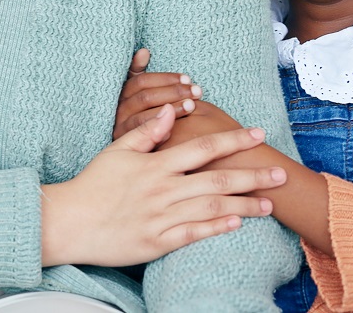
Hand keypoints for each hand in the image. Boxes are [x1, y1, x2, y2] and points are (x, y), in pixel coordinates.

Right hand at [42, 105, 284, 267]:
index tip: (257, 134)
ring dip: (245, 205)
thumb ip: (147, 131)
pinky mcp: (158, 242)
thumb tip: (170, 110)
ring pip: (213, 209)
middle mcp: (164, 190)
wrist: (70, 221)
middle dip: (253, 176)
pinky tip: (238, 224)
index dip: (233, 140)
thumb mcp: (117, 149)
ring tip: (269, 202)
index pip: (203, 147)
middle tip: (282, 173)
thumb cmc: (93, 183)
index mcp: (156, 164)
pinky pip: (195, 234)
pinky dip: (218, 229)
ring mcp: (163, 217)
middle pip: (218, 180)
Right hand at [113, 48, 201, 138]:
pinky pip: (143, 138)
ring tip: (192, 106)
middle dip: (173, 93)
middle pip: (145, 97)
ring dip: (171, 111)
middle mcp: (118, 110)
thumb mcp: (138, 91)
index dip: (165, 78)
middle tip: (197, 92)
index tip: (188, 78)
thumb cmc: (141, 114)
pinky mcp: (126, 145)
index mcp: (121, 93)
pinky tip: (176, 130)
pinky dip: (159, 132)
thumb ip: (138, 71)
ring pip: (145, 117)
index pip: (142, 81)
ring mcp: (120, 128)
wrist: (131, 151)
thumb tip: (144, 51)